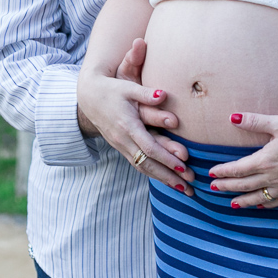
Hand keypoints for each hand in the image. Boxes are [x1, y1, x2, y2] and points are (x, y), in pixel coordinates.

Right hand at [76, 41, 193, 193]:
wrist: (89, 96)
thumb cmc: (112, 90)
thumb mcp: (128, 88)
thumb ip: (146, 93)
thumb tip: (163, 95)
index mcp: (127, 125)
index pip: (149, 147)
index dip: (166, 158)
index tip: (183, 166)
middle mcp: (123, 140)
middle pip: (147, 164)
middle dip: (168, 176)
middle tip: (188, 187)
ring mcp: (120, 145)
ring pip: (142, 167)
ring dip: (163, 179)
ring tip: (182, 189)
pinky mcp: (120, 147)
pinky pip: (137, 164)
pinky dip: (153, 173)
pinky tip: (166, 180)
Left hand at [206, 112, 277, 208]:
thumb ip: (254, 121)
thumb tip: (232, 117)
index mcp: (266, 160)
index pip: (238, 169)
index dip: (223, 172)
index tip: (212, 174)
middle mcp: (273, 177)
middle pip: (244, 185)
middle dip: (227, 187)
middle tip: (214, 188)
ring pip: (258, 198)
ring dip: (242, 200)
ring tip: (231, 203)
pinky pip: (277, 202)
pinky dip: (265, 205)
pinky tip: (260, 205)